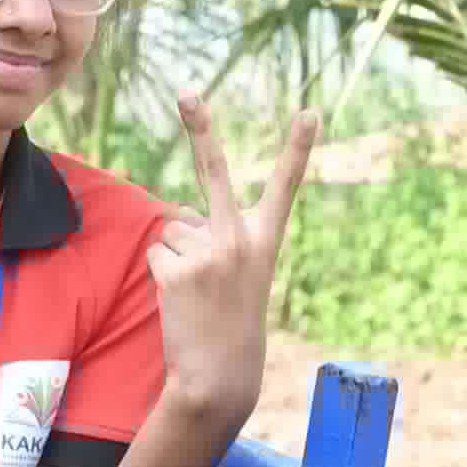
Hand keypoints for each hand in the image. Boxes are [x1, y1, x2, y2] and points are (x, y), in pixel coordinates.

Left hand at [147, 90, 317, 420]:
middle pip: (213, 171)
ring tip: (196, 292)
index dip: (297, 147)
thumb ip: (216, 236)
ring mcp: (210, 252)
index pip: (284, 186)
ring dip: (175, 256)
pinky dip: (161, 273)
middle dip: (200, 127)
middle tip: (187, 92)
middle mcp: (241, 239)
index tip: (310, 111)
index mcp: (265, 240)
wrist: (219, 374)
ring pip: (172, 228)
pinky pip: (156, 252)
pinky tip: (180, 300)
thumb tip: (175, 215)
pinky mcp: (178, 268)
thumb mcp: (238, 273)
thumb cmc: (230, 320)